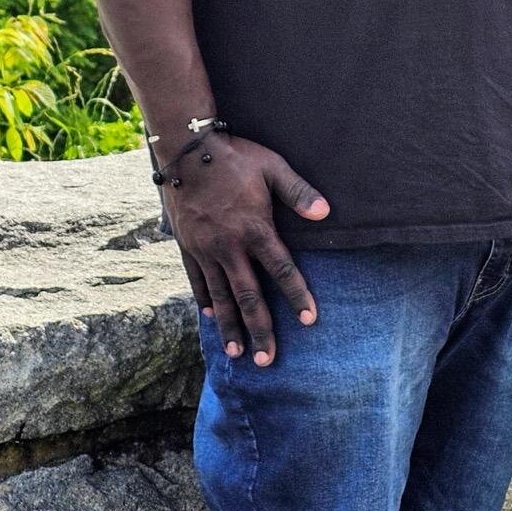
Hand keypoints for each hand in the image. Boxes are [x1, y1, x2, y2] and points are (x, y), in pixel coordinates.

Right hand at [161, 134, 329, 365]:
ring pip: (221, 296)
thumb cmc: (236, 157)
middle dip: (260, 329)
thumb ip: (298, 192)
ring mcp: (205, 249)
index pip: (281, 269)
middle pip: (248, 296)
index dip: (297, 295)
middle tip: (268, 360)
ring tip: (238, 352)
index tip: (310, 319)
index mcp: (254, 228)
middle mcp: (229, 246)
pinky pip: (197, 280)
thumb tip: (325, 213)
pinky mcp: (187, 246)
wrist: (186, 150)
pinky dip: (205, 300)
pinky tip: (210, 317)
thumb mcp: (272, 168)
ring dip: (230, 326)